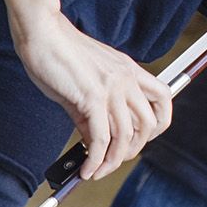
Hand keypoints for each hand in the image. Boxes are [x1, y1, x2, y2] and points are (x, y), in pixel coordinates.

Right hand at [11, 11, 173, 179]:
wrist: (42, 34)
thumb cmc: (59, 57)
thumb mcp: (85, 84)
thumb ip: (93, 113)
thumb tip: (94, 144)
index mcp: (129, 70)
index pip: (164, 98)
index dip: (159, 123)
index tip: (139, 140)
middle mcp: (127, 78)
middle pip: (148, 124)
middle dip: (133, 149)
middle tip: (113, 161)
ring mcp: (112, 87)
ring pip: (125, 135)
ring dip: (112, 161)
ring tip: (96, 172)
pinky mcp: (92, 96)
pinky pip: (100, 138)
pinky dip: (95, 159)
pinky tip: (86, 168)